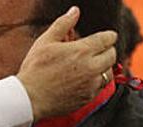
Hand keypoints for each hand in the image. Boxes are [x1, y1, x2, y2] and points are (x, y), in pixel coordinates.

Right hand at [17, 6, 117, 120]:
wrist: (29, 99)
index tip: (104, 37)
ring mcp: (91, 84)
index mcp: (82, 51)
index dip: (107, 36)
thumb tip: (74, 12)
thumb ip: (63, 24)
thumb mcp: (45, 42)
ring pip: (109, 72)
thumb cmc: (35, 70)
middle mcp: (91, 68)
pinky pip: (101, 87)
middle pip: (112, 54)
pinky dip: (96, 82)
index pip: (108, 39)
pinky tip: (84, 79)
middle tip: (95, 50)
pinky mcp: (88, 98)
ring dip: (103, 67)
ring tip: (90, 65)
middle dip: (106, 50)